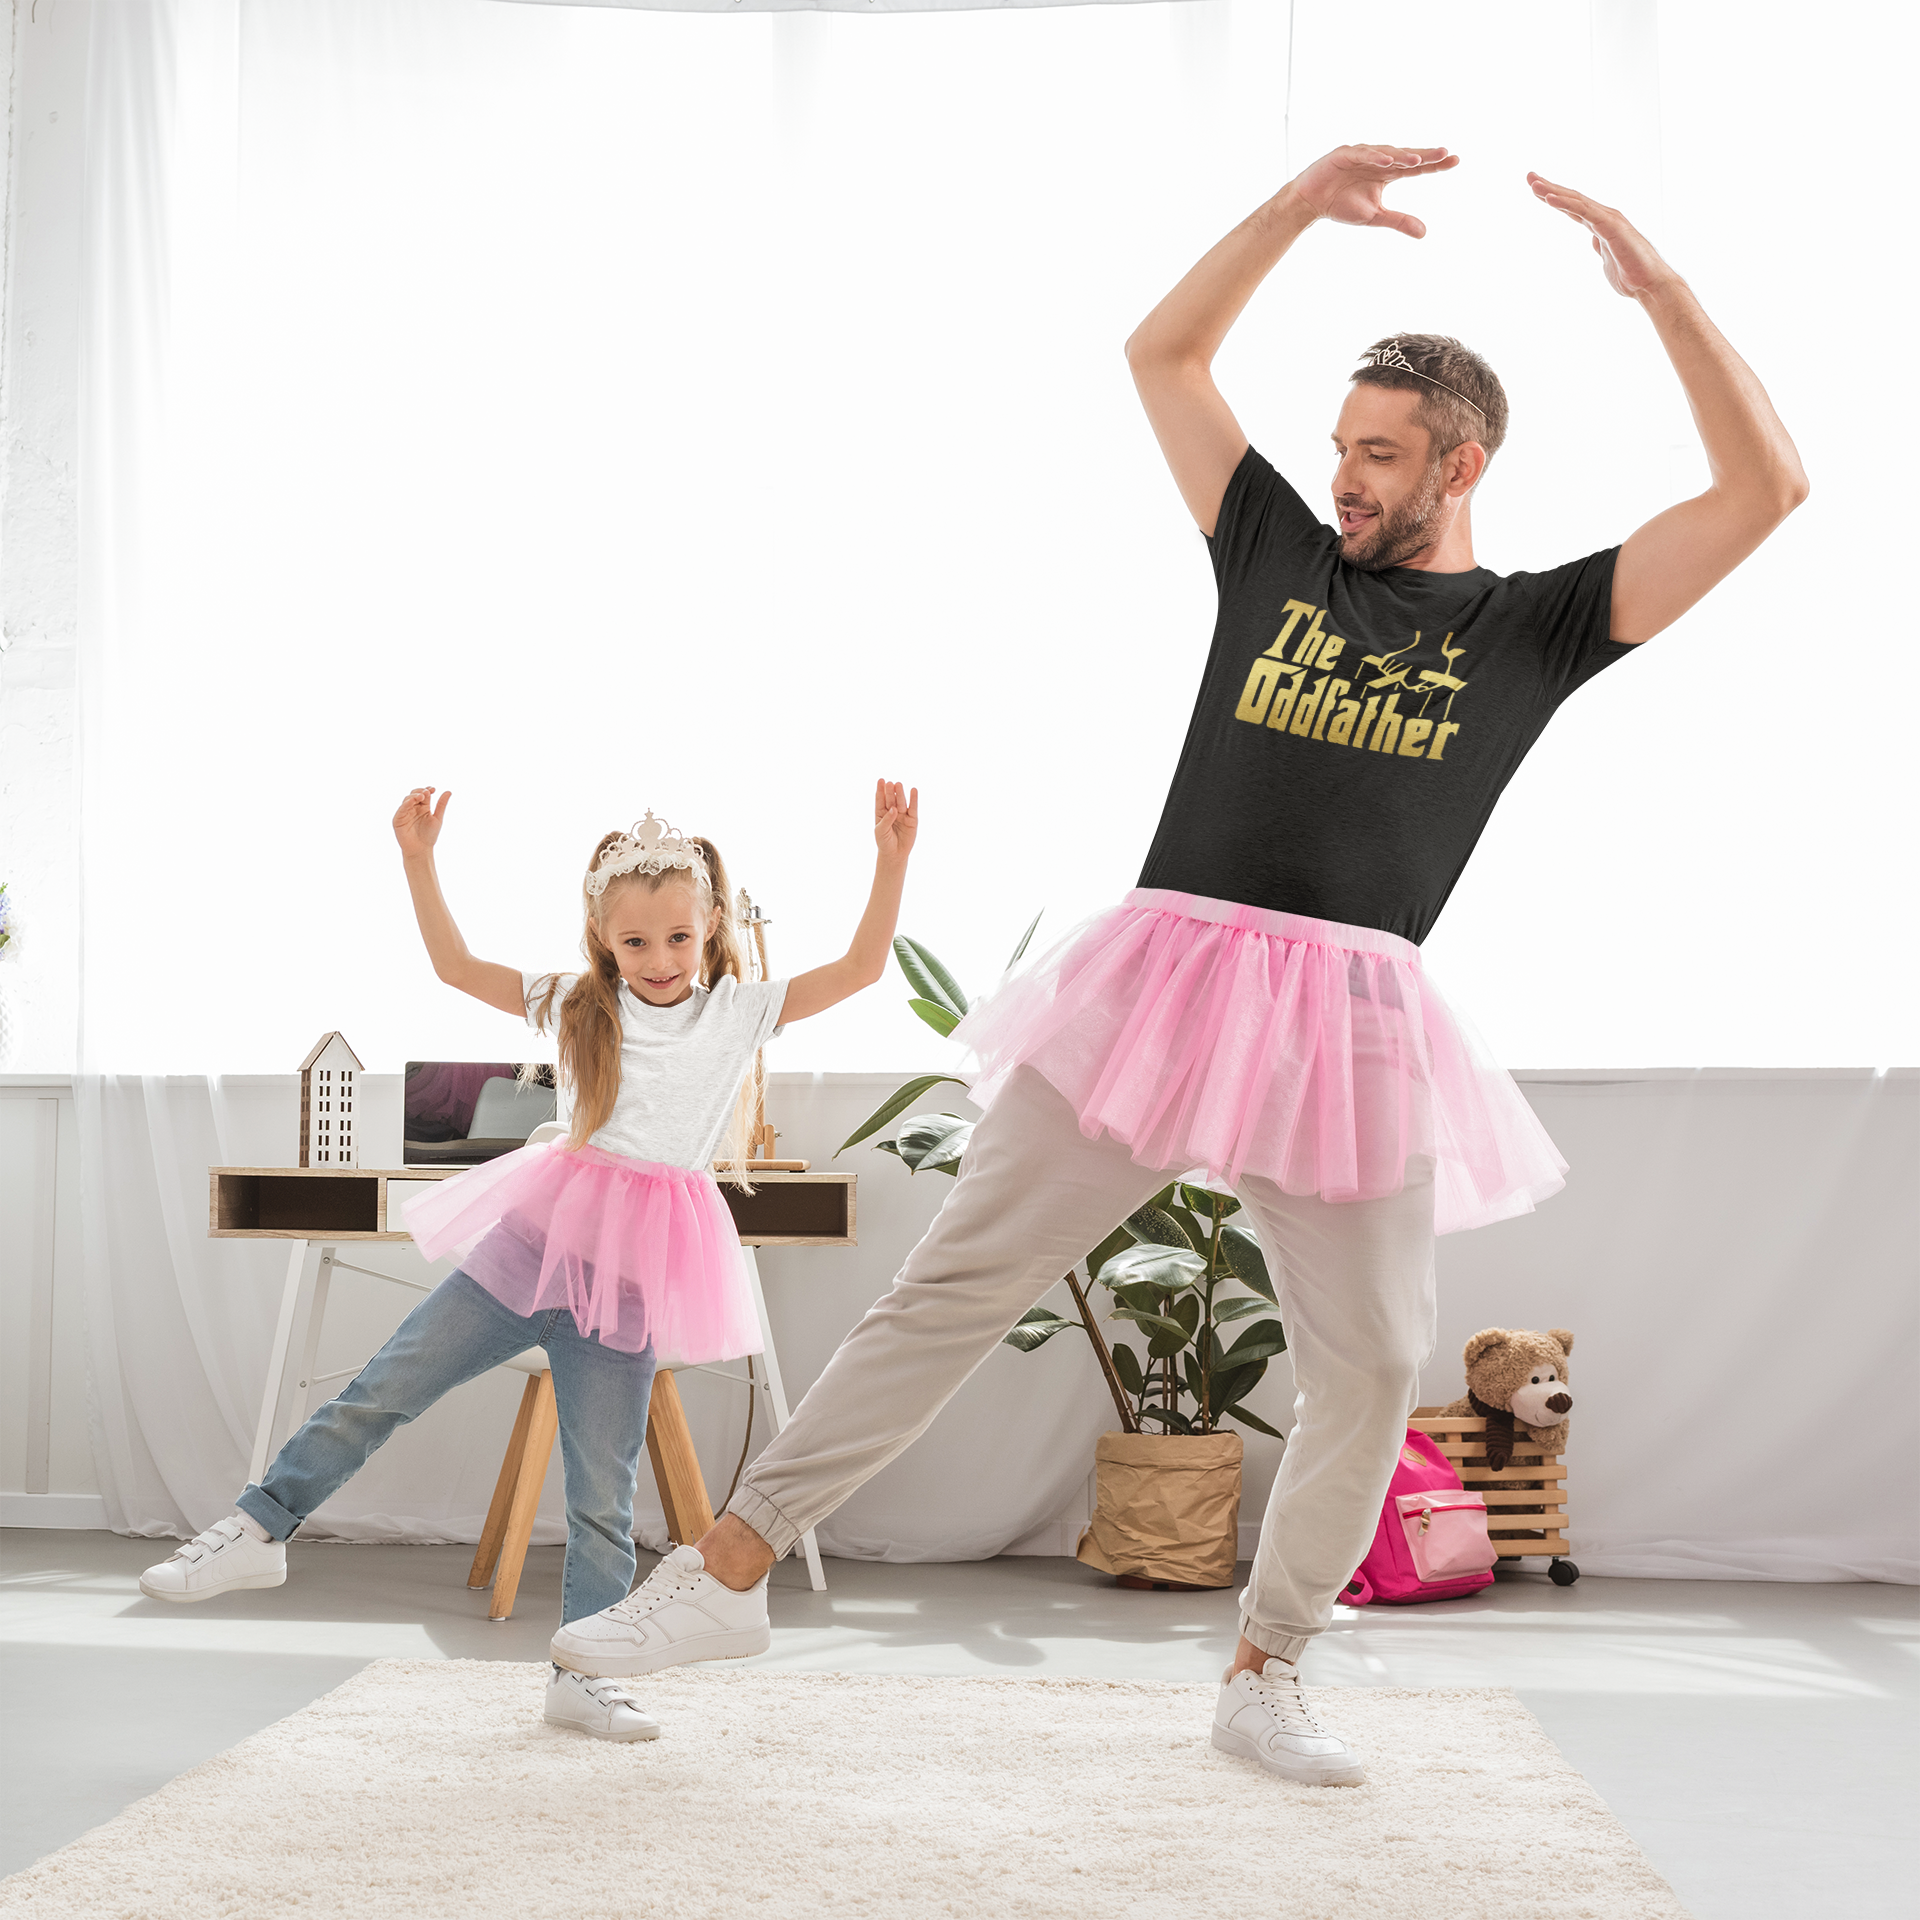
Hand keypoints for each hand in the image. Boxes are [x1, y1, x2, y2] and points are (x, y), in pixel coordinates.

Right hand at [393, 786, 449, 857]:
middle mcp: (413, 808)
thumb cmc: (429, 835)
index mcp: (423, 807)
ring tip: (421, 797)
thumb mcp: (437, 818)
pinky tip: (412, 801)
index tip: (433, 789)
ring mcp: (405, 813)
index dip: (427, 790)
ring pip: (407, 799)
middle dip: (420, 791)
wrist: (421, 849)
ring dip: (414, 796)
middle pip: (414, 794)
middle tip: (427, 793)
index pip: (424, 794)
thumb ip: (441, 805)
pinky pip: (401, 809)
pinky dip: (406, 803)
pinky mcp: (398, 819)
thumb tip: (449, 791)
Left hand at [873, 778, 917, 863]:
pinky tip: (913, 790)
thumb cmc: (884, 842)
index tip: (881, 780)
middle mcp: (892, 811)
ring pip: (901, 802)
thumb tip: (894, 809)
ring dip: (900, 793)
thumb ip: (887, 819)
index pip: (880, 799)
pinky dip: (913, 799)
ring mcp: (902, 815)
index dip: (880, 790)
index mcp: (881, 813)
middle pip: (891, 799)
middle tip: (890, 783)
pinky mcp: (912, 820)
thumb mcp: (881, 831)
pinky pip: (913, 808)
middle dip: (890, 791)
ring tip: (899, 785)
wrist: (895, 854)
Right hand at [1288, 144, 1458, 236]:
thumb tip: (1424, 232)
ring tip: (1417, 160)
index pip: (1415, 167)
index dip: (1434, 163)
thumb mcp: (1374, 217)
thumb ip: (1399, 221)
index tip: (1455, 160)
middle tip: (1445, 153)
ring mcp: (1361, 155)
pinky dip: (1374, 157)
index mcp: (1387, 172)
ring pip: (1386, 153)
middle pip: (1406, 156)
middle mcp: (1378, 159)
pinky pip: (1362, 154)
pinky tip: (1388, 161)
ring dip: (1401, 155)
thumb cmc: (1341, 206)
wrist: (1309, 204)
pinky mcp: (1343, 154)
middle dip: (1424, 154)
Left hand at [1527, 173, 1679, 298]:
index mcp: (1600, 224)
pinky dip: (1566, 204)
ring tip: (1534, 183)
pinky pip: (1584, 212)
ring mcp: (1608, 220)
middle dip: (1549, 187)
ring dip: (1553, 191)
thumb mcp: (1608, 258)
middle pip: (1572, 199)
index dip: (1554, 198)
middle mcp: (1604, 217)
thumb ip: (1600, 246)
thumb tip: (1595, 240)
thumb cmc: (1631, 275)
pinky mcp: (1610, 227)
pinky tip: (1549, 198)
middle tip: (1529, 176)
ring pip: (1576, 201)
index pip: (1573, 207)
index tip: (1536, 189)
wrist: (1649, 285)